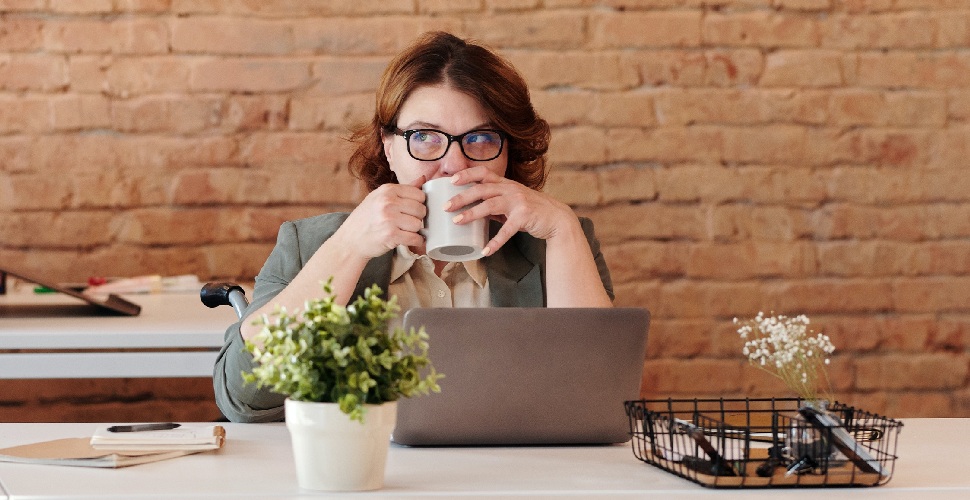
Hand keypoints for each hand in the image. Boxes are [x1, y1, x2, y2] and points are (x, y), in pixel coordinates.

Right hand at [335, 176, 426, 258]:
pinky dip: (415, 241)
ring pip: (418, 224)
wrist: (350, 239)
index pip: (419, 194)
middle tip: (408, 222)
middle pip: (421, 209)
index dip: (419, 204)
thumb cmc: (366, 218)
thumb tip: (423, 179)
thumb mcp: (380, 197)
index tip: (412, 210)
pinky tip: (408, 239)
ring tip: (404, 230)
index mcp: (387, 190)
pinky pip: (415, 238)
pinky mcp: (391, 235)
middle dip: (417, 218)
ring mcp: (389, 219)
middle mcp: (388, 202)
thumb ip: (403, 189)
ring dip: (415, 230)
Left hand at [445, 167, 574, 255]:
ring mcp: (518, 202)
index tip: (451, 180)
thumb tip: (472, 207)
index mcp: (505, 183)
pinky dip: (495, 241)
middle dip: (462, 196)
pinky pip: (507, 231)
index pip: (483, 172)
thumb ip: (494, 202)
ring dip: (472, 213)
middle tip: (446, 206)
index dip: (467, 174)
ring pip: (490, 205)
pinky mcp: (524, 217)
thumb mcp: (511, 201)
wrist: (556, 218)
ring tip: (456, 221)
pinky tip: (485, 250)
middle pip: (482, 189)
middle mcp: (511, 189)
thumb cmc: (531, 209)